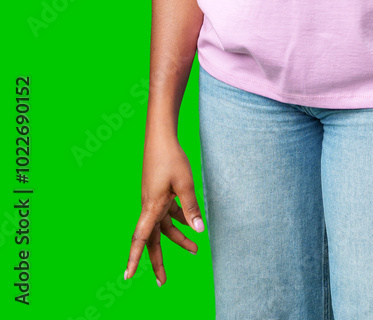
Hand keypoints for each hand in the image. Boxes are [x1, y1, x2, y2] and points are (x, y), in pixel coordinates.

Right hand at [125, 132, 205, 286]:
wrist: (161, 137)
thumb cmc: (171, 158)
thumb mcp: (184, 184)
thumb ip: (191, 207)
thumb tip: (198, 230)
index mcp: (151, 207)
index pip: (140, 239)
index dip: (134, 258)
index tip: (128, 276)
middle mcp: (150, 207)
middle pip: (153, 239)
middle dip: (158, 261)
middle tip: (163, 282)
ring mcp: (154, 200)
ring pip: (164, 226)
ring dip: (178, 238)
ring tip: (196, 250)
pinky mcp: (160, 193)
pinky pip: (168, 213)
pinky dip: (179, 219)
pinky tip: (191, 223)